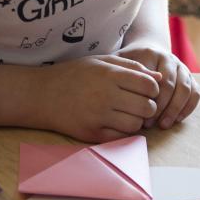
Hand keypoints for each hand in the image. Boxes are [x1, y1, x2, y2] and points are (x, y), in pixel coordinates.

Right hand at [40, 55, 161, 142]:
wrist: (41, 95)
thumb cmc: (74, 75)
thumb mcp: (102, 62)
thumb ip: (132, 67)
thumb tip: (159, 79)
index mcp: (110, 75)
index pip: (149, 86)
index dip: (153, 89)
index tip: (145, 90)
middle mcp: (106, 96)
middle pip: (147, 107)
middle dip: (148, 106)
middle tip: (139, 103)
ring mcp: (99, 117)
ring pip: (137, 125)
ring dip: (137, 120)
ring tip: (126, 112)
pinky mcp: (92, 134)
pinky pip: (122, 137)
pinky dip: (123, 131)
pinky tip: (115, 122)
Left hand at [116, 45, 199, 129]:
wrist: (147, 50)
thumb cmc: (128, 64)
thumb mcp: (119, 64)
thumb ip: (119, 75)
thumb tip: (120, 94)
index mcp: (152, 54)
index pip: (154, 79)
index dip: (148, 99)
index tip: (138, 114)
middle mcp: (170, 59)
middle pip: (172, 85)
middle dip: (162, 107)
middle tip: (150, 124)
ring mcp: (182, 67)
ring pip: (186, 89)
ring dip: (175, 109)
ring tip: (164, 125)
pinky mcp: (190, 77)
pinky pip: (195, 93)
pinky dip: (188, 107)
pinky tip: (177, 120)